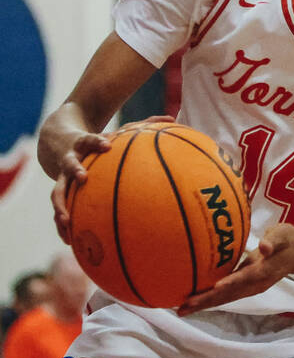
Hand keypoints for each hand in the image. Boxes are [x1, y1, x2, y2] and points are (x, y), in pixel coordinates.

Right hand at [49, 115, 173, 243]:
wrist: (57, 140)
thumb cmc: (95, 140)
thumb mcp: (115, 129)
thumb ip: (142, 124)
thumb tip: (171, 116)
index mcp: (83, 145)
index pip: (89, 140)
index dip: (97, 142)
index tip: (107, 144)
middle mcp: (70, 161)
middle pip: (68, 165)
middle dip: (74, 171)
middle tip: (83, 178)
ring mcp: (62, 178)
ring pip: (57, 192)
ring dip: (61, 206)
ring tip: (66, 222)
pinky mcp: (60, 191)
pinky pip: (61, 209)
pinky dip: (62, 224)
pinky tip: (69, 241)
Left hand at [177, 224, 293, 314]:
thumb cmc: (288, 240)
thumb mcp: (283, 234)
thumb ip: (273, 240)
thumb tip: (265, 246)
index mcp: (264, 270)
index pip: (246, 277)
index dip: (231, 282)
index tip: (215, 287)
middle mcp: (255, 283)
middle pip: (230, 294)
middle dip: (207, 301)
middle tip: (184, 307)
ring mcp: (250, 287)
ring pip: (226, 298)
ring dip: (204, 304)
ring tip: (182, 310)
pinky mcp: (245, 287)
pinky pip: (226, 295)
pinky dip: (210, 300)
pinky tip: (195, 302)